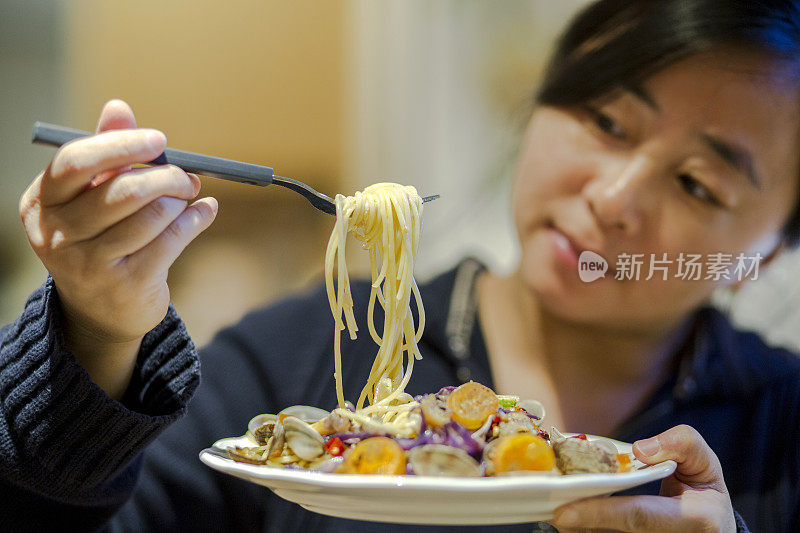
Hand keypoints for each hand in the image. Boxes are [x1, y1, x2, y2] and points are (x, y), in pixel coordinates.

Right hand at [19, 99, 216, 397]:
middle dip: (166, 176)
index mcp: (42, 203)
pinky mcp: (126, 285)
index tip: (159, 140)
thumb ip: (105, 150)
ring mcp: (89, 264)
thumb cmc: (99, 237)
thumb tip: (119, 107)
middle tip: (187, 175)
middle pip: (121, 190)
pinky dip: (196, 220)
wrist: (101, 310)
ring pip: (152, 216)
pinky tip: (205, 212)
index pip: (76, 161)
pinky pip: (172, 241)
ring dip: (181, 201)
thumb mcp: (93, 195)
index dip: (121, 145)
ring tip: (190, 196)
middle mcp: (56, 235)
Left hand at [551, 424, 735, 531]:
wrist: (711, 525)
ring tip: (549, 504)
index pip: (639, 516)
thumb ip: (678, 445)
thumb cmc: (703, 489)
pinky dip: (583, 526)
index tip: (564, 510)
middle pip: (615, 532)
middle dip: (578, 520)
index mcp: (694, 519)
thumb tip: (639, 449)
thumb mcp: (703, 461)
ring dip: (577, 526)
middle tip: (546, 506)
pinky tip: (566, 510)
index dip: (601, 513)